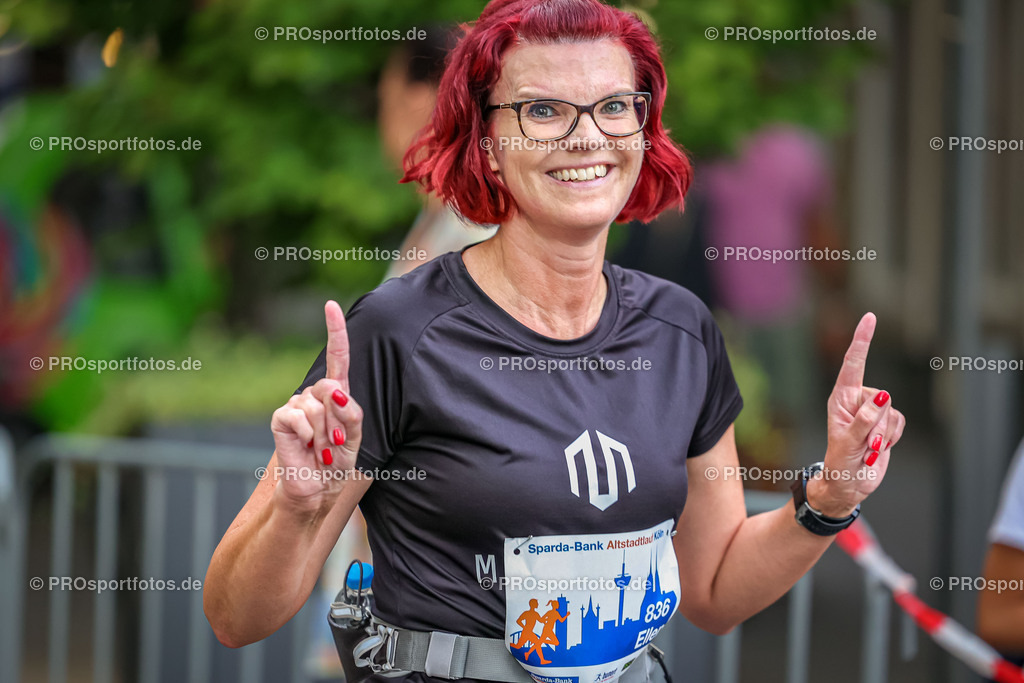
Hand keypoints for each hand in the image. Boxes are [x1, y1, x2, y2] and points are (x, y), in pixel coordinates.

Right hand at [269, 301, 363, 516]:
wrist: (317, 489)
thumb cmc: (338, 463)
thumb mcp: (356, 437)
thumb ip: (351, 412)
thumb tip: (335, 392)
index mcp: (336, 395)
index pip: (336, 357)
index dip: (334, 331)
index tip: (330, 305)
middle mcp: (314, 395)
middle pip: (331, 387)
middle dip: (339, 418)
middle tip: (336, 442)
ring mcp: (295, 404)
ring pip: (317, 405)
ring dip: (326, 432)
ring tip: (323, 449)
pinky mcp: (281, 418)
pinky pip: (299, 416)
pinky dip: (309, 434)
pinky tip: (309, 448)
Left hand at [811, 313, 905, 516]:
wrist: (849, 485)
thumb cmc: (840, 464)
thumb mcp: (848, 443)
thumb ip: (866, 420)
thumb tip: (883, 396)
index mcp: (840, 398)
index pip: (852, 364)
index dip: (862, 340)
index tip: (870, 317)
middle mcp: (856, 400)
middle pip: (882, 397)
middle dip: (878, 424)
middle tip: (864, 444)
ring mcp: (872, 412)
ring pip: (894, 412)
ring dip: (885, 434)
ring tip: (868, 447)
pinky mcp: (886, 423)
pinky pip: (901, 423)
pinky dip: (893, 437)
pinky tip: (880, 447)